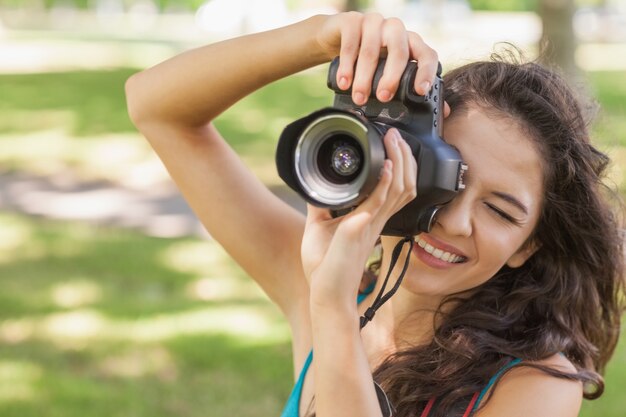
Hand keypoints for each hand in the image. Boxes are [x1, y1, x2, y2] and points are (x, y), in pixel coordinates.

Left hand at [301, 128, 417, 311]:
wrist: (325, 293)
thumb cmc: (325, 266)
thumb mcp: (320, 225)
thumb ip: (322, 203)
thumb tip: (313, 183)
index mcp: (370, 218)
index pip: (395, 189)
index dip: (400, 167)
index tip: (392, 144)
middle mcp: (376, 220)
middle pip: (405, 185)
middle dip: (405, 158)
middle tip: (398, 136)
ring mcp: (371, 224)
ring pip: (398, 189)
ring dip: (399, 163)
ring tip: (396, 142)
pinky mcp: (360, 230)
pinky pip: (379, 203)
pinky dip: (385, 184)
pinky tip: (387, 167)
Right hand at [315, 11, 448, 113]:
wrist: (334, 38)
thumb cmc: (366, 60)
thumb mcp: (389, 73)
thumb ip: (411, 88)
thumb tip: (444, 111)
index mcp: (410, 43)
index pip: (426, 54)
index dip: (426, 71)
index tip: (420, 91)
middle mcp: (395, 30)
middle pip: (399, 52)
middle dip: (391, 78)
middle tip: (383, 98)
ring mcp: (373, 23)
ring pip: (372, 49)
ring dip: (364, 77)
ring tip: (360, 98)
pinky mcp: (352, 21)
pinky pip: (351, 44)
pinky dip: (347, 66)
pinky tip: (344, 82)